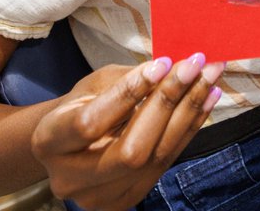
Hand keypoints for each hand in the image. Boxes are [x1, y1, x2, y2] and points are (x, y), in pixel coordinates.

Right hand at [31, 54, 223, 210]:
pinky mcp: (126, 200)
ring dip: (188, 114)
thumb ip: (125, 82)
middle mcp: (70, 178)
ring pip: (154, 158)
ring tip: (210, 78)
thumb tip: (171, 68)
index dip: (129, 93)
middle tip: (195, 66)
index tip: (162, 63)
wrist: (69, 147)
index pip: (91, 123)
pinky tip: (206, 100)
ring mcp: (100, 197)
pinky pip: (165, 163)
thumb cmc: (80, 105)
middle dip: (168, 104)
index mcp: (49, 143)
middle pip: (130, 150)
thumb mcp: (92, 86)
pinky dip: (189, 129)